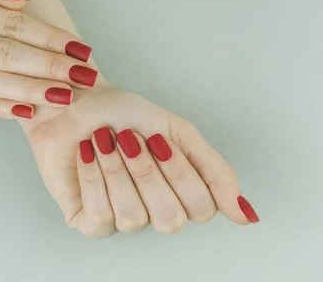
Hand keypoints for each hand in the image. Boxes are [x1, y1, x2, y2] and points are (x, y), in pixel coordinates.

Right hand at [0, 0, 97, 117]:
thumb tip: (25, 3)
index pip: (8, 24)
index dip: (48, 37)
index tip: (79, 48)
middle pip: (5, 55)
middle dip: (50, 67)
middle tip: (85, 77)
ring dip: (32, 91)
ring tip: (66, 96)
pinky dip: (0, 107)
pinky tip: (28, 110)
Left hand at [22, 82, 258, 235]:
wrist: (75, 101)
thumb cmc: (123, 113)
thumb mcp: (177, 131)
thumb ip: (215, 171)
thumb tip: (247, 216)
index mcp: (179, 192)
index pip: (201, 209)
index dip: (179, 172)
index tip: (158, 138)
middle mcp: (153, 211)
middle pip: (170, 219)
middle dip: (146, 171)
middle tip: (127, 138)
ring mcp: (120, 219)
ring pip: (133, 218)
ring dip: (117, 170)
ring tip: (103, 141)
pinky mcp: (87, 221)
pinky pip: (99, 216)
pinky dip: (93, 177)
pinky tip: (86, 153)